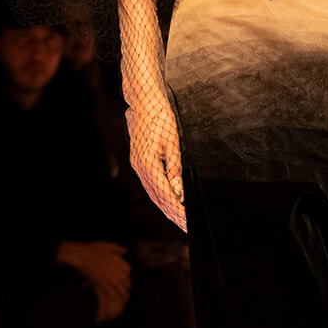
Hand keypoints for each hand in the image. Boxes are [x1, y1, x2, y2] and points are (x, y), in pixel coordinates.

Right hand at [58, 239, 131, 322]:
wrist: (80, 255)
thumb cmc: (90, 249)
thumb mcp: (105, 245)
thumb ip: (116, 248)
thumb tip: (125, 250)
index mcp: (116, 259)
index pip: (127, 268)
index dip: (127, 274)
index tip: (126, 277)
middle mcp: (114, 267)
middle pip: (125, 279)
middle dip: (127, 285)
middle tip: (127, 290)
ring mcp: (108, 275)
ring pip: (119, 286)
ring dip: (123, 293)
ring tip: (125, 298)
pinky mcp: (101, 281)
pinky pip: (110, 290)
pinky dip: (114, 295)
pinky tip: (116, 299)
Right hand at [126, 91, 186, 231]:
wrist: (143, 100)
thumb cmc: (160, 116)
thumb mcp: (172, 141)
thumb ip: (174, 168)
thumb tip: (178, 190)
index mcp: (147, 163)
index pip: (165, 194)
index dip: (177, 210)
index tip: (188, 221)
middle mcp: (140, 167)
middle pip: (158, 198)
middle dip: (173, 214)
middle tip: (187, 227)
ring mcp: (138, 165)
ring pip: (153, 193)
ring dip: (167, 208)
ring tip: (180, 220)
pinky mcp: (140, 161)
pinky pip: (151, 184)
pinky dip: (161, 197)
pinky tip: (170, 202)